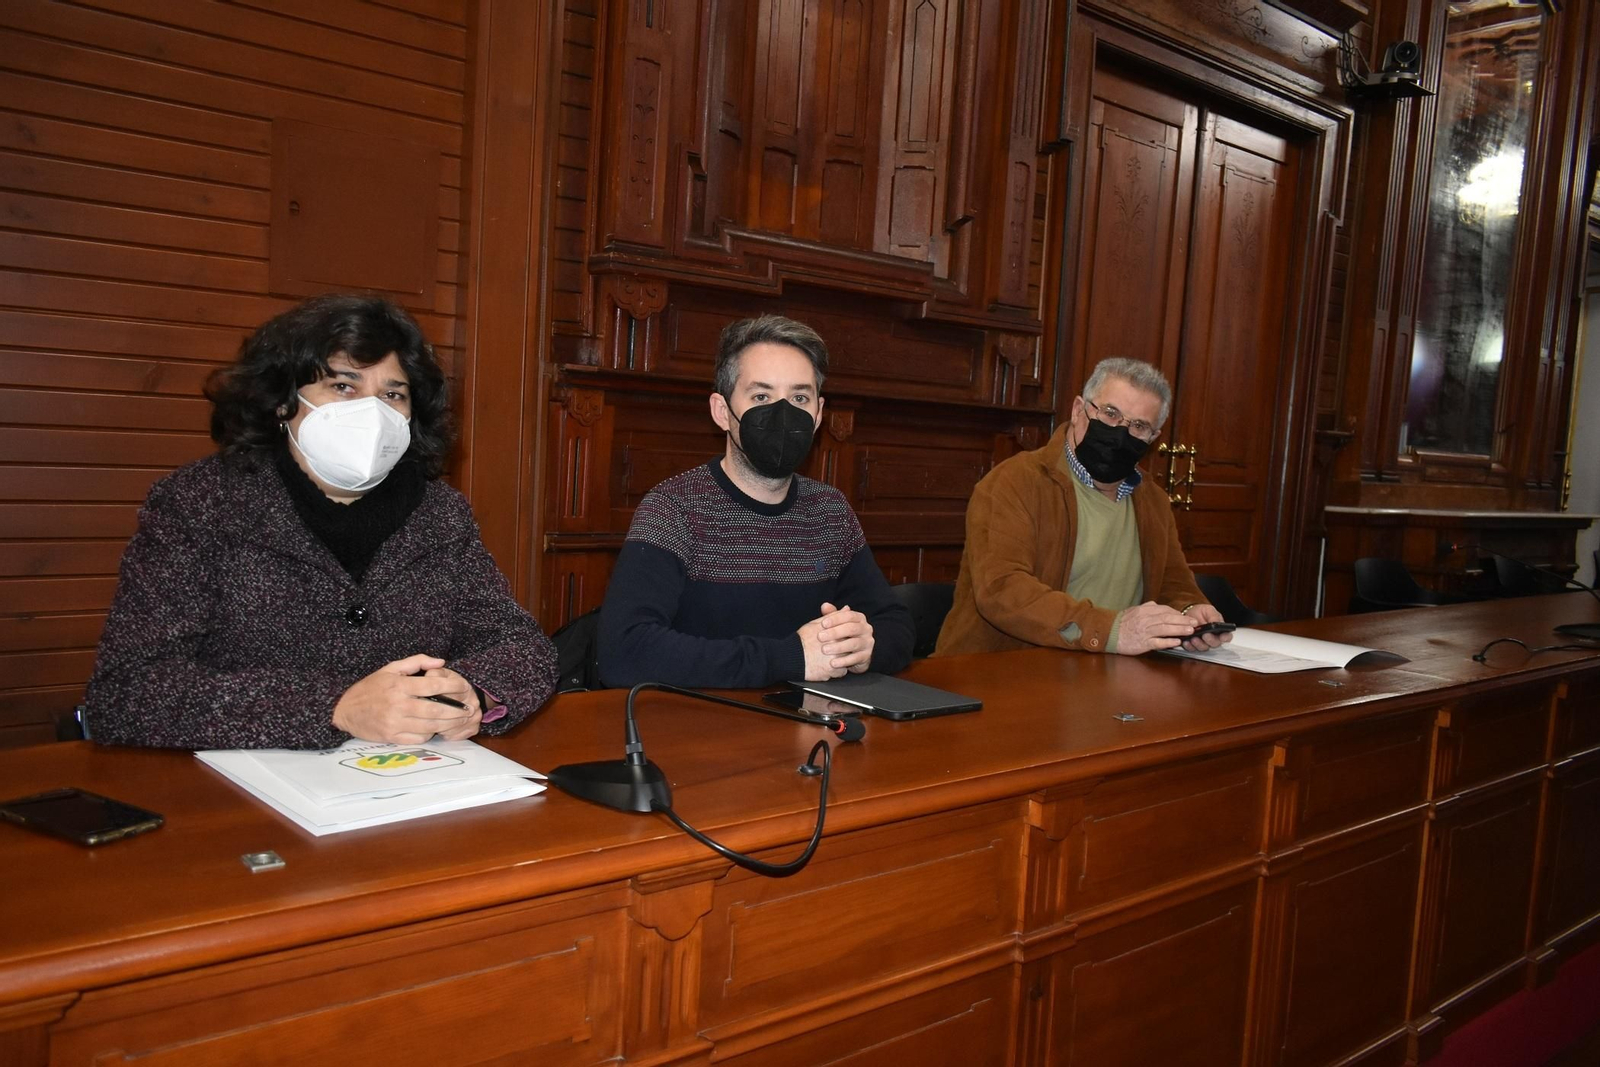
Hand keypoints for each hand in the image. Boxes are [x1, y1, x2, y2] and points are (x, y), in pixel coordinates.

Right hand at [331, 654, 482, 743]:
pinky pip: (418, 739)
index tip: (465, 687)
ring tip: (460, 720)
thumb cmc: (371, 687)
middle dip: (457, 711)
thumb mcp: (391, 668)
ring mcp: (395, 723)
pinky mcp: (392, 737)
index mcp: (399, 685)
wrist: (344, 710)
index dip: (454, 686)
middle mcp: (398, 704)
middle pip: (436, 710)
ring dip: (449, 725)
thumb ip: (417, 662)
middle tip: (469, 710)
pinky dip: (430, 735)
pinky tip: (435, 729)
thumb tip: (441, 662)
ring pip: (430, 727)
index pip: (434, 685)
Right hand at [797, 613, 848, 680]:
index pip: (850, 634)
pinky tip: (826, 666)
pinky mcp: (832, 672)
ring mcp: (836, 659)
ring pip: (847, 660)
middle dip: (844, 649)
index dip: (844, 638)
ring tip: (828, 658)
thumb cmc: (802, 640)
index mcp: (835, 634)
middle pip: (850, 648)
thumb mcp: (816, 624)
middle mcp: (838, 646)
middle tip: (832, 650)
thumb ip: (833, 616)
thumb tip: (847, 608)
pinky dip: (836, 671)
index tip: (836, 640)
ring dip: (841, 660)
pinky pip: (841, 672)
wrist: (790, 658)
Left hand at [819, 602, 874, 673]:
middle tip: (820, 637)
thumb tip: (825, 605)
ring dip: (838, 647)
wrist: (856, 653)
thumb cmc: (844, 635)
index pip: (848, 615)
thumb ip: (831, 615)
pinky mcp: (867, 656)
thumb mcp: (838, 624)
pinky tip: (833, 663)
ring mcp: (868, 642)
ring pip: (853, 643)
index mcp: (859, 618)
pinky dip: (844, 661)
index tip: (822, 623)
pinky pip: (856, 658)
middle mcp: (866, 629)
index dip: (835, 619)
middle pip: (851, 628)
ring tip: (824, 650)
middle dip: (835, 632)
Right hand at [1113, 602, 1195, 655]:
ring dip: (1179, 630)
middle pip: (1167, 618)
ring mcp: (1144, 632)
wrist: (1108, 634)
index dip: (1177, 614)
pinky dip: (1168, 642)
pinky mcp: (1143, 643)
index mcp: (1144, 611)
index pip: (1164, 610)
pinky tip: (1177, 642)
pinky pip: (1158, 642)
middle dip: (1183, 621)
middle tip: (1194, 623)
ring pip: (1165, 629)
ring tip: (1190, 631)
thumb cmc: (1122, 624)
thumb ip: (1147, 608)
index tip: (1187, 617)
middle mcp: (1145, 620)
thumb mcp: (1134, 611)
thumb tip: (1159, 607)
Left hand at [1177, 603, 1232, 652]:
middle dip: (1211, 640)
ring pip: (1204, 648)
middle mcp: (1213, 638)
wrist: (1187, 616)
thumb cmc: (1201, 613)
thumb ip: (1214, 616)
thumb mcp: (1208, 610)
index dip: (1226, 637)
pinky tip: (1186, 641)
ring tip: (1194, 638)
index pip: (1227, 636)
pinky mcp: (1193, 645)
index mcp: (1220, 630)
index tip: (1222, 637)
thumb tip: (1216, 623)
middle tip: (1205, 635)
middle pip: (1215, 644)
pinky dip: (1189, 646)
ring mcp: (1203, 643)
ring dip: (1199, 644)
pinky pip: (1192, 649)